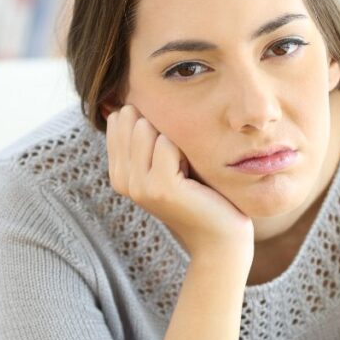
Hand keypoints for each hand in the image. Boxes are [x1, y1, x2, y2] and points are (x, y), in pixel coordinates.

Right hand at [104, 104, 253, 267]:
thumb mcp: (168, 162)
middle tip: (182, 161)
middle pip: (131, 121)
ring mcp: (139, 186)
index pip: (118, 122)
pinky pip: (167, 144)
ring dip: (174, 138)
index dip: (150, 123)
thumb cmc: (201, 194)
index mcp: (120, 174)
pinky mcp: (161, 189)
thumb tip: (122, 103)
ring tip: (187, 169)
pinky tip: (192, 175)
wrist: (221, 236)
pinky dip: (184, 150)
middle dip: (161, 126)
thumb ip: (146, 138)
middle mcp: (123, 181)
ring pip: (146, 129)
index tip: (171, 152)